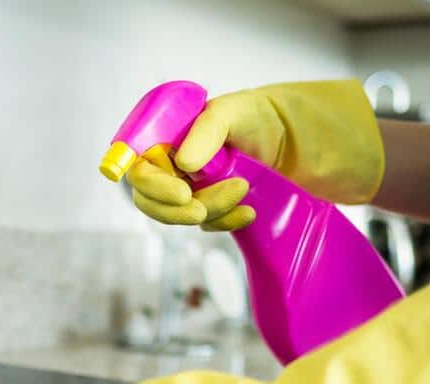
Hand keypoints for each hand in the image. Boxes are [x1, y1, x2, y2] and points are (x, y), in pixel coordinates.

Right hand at [129, 79, 383, 230]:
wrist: (294, 142)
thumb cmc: (258, 117)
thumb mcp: (232, 111)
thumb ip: (205, 131)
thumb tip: (184, 163)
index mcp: (164, 138)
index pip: (136, 167)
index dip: (150, 185)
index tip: (181, 194)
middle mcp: (169, 165)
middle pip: (150, 199)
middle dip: (176, 209)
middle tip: (202, 207)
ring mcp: (187, 189)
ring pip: (178, 216)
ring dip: (209, 211)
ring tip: (243, 191)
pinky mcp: (208, 207)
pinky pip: (205, 225)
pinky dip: (225, 222)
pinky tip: (248, 212)